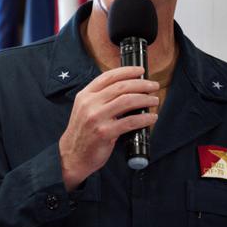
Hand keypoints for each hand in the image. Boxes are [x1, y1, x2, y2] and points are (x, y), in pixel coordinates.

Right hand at [59, 66, 158, 190]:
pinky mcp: (104, 133)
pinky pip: (130, 122)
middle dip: (141, 84)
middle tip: (153, 86)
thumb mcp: (85, 109)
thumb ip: (101, 98)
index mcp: (85, 95)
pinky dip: (144, 118)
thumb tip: (127, 89)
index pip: (108, 76)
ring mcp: (96, 118)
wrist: (72, 155)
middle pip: (121, 87)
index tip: (140, 71)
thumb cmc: (83, 132)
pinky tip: (151, 118)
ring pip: (127, 101)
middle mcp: (90, 104)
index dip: (127, 71)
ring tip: (154, 100)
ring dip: (145, 99)